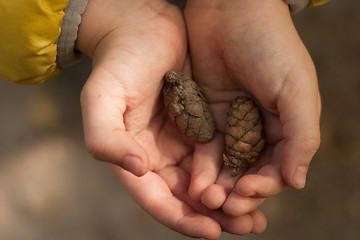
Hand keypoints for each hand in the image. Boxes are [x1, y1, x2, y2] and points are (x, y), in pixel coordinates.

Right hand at [76, 0, 265, 237]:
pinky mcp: (201, 124)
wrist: (142, 26)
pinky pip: (220, 154)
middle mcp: (158, 155)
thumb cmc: (119, 61)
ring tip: (257, 215)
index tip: (211, 232)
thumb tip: (138, 170)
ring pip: (207, 180)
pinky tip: (256, 179)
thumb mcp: (102, 99)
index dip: (182, 219)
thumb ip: (105, 138)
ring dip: (231, 200)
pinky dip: (235, 170)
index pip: (157, 199)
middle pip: (187, 197)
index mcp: (134, 156)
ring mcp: (181, 140)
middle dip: (215, 216)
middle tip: (248, 227)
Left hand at [184, 0, 320, 215]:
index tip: (247, 192)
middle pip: (249, 172)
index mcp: (285, 126)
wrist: (230, 12)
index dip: (264, 185)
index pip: (277, 168)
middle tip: (224, 206)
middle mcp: (258, 129)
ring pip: (225, 165)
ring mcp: (230, 124)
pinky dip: (201, 166)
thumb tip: (296, 182)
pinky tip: (194, 181)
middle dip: (238, 192)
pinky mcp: (206, 117)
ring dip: (217, 185)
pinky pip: (204, 148)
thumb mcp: (295, 89)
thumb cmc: (270, 46)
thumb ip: (301, 135)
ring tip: (205, 198)